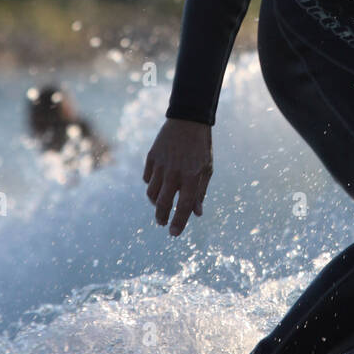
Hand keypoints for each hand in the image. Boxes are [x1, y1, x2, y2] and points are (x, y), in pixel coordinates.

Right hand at [143, 118, 212, 236]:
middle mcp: (174, 172)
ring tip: (160, 204)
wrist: (188, 120)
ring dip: (155, 203)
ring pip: (151, 193)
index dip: (178, 222)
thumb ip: (200, 192)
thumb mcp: (207, 169)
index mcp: (192, 175)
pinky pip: (147, 178)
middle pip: (162, 203)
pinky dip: (151, 185)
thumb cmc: (201, 148)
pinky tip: (157, 185)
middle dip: (161, 217)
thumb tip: (197, 214)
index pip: (183, 205)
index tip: (174, 234)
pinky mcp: (151, 157)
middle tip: (162, 222)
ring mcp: (161, 164)